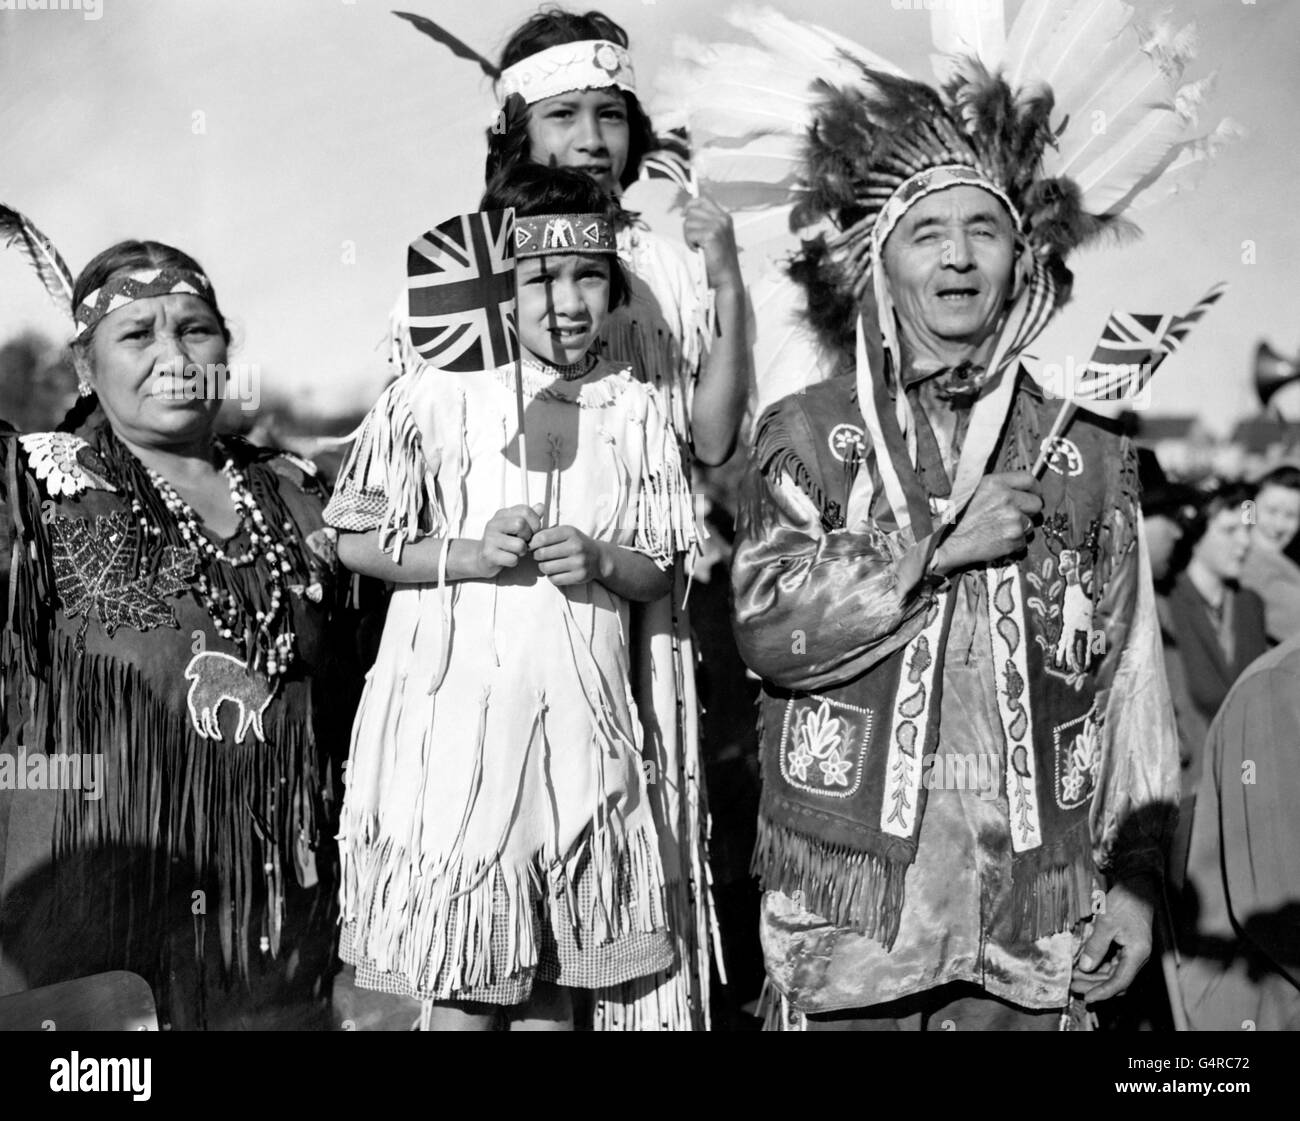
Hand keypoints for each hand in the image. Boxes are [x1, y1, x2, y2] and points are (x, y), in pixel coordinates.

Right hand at [477, 503, 543, 577]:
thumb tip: (541, 507)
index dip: (534, 522)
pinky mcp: (489, 554)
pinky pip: (512, 559)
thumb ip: (529, 517)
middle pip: (520, 524)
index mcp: (502, 514)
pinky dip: (514, 561)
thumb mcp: (515, 526)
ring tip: (516, 551)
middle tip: (524, 542)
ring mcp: (490, 539)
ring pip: (519, 544)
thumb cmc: (503, 541)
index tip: (532, 531)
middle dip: (528, 536)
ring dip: (522, 551)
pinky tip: (508, 559)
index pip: (525, 510)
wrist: (482, 558)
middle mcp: (494, 524)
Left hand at [530, 524, 605, 586]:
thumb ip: (547, 533)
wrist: (598, 558)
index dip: (532, 543)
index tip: (532, 546)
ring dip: (543, 567)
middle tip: (539, 556)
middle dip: (536, 556)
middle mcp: (576, 547)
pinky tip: (556, 571)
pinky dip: (551, 576)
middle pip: (542, 554)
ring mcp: (579, 563)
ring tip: (547, 563)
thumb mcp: (566, 532)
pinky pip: (554, 579)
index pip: (542, 538)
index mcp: (570, 532)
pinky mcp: (579, 576)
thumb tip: (526, 541)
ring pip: (546, 568)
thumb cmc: (576, 543)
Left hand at [683, 194, 742, 292]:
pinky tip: (699, 251)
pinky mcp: (710, 235)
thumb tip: (687, 213)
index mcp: (725, 217)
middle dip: (688, 226)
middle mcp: (722, 219)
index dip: (690, 204)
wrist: (727, 276)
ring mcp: (717, 226)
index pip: (703, 200)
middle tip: (696, 240)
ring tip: (699, 247)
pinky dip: (690, 244)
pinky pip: (689, 234)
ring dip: (689, 236)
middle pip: (692, 211)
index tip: (683, 214)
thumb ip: (707, 222)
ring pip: (688, 223)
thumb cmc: (720, 260)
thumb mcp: (716, 236)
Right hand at [933, 471, 1042, 573]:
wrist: (947, 542)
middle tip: (1016, 517)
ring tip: (1000, 530)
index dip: (1035, 489)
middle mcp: (1006, 498)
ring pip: (1030, 524)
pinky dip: (1014, 543)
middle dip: (1029, 511)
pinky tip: (998, 541)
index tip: (1034, 495)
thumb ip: (996, 487)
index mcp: (995, 483)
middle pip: (1036, 503)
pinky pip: (1024, 541)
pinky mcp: (1014, 537)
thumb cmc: (956, 518)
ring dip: (1020, 528)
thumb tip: (1017, 488)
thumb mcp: (973, 492)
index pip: (1029, 479)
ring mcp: (1012, 519)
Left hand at [1070, 880, 1155, 1003]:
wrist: (1137, 886)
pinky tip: (1083, 965)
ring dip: (1094, 977)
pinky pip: (1112, 963)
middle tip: (1073, 986)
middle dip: (1094, 985)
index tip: (1088, 998)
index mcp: (1137, 954)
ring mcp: (1132, 953)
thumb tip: (1086, 967)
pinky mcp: (1126, 947)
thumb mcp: (1107, 922)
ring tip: (1074, 977)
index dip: (1103, 992)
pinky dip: (1098, 966)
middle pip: (1116, 980)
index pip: (1120, 982)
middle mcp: (1137, 957)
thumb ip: (1096, 945)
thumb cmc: (1125, 901)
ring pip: (1113, 973)